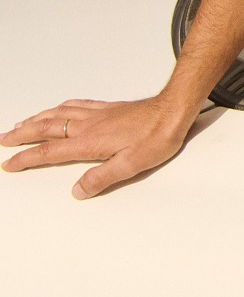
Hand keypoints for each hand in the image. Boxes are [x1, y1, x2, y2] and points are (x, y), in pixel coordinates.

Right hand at [2, 96, 194, 197]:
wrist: (173, 110)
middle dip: (22, 135)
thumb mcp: (131, 166)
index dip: (27, 158)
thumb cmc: (157, 137)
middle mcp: (89, 125)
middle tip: (3, 140)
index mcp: (90, 142)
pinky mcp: (108, 108)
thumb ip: (101, 178)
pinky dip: (59, 107)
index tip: (9, 163)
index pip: (50, 152)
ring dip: (36, 119)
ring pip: (58, 114)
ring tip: (21, 124)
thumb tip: (77, 191)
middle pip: (46, 128)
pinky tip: (58, 108)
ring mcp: (97, 114)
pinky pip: (76, 105)